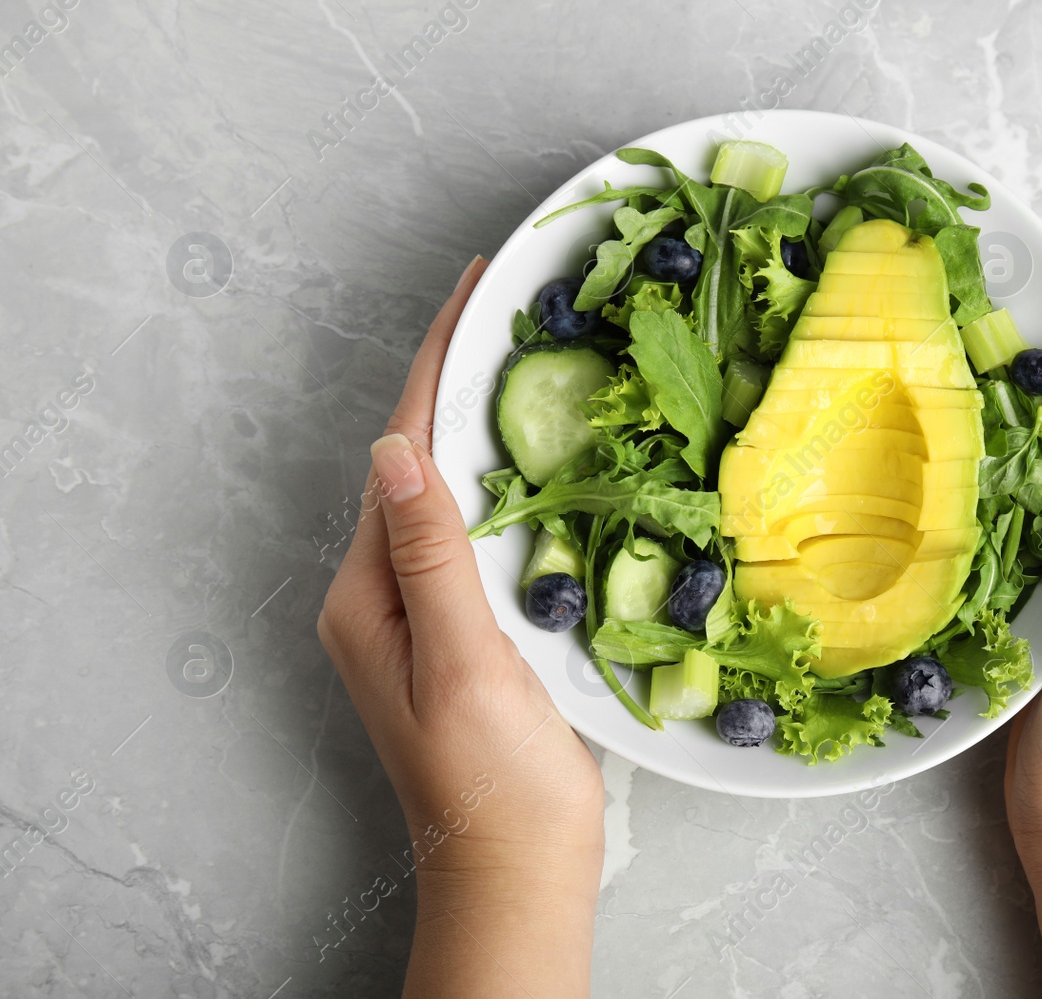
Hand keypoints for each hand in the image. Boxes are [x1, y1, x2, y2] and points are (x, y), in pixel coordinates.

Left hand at [318, 257, 603, 997]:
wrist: (517, 873)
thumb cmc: (494, 785)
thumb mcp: (464, 665)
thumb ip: (432, 558)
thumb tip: (395, 449)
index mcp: (368, 593)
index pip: (402, 451)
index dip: (439, 364)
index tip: (477, 288)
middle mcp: (386, 592)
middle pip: (420, 458)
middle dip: (461, 376)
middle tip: (513, 302)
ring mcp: (427, 611)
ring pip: (455, 491)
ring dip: (489, 420)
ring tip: (532, 354)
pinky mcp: (470, 628)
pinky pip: (485, 530)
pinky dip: (516, 479)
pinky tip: (553, 458)